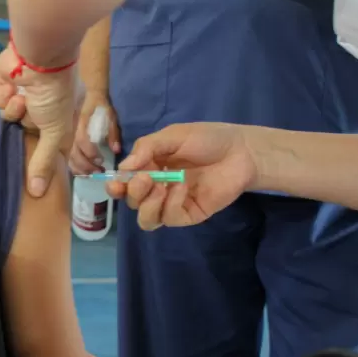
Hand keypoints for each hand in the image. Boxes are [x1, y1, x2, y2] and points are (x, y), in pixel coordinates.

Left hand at [0, 45, 78, 196]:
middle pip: (22, 132)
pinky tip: (11, 87)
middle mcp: (40, 105)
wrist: (39, 55)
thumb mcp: (56, 132)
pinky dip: (2, 96)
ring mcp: (20, 94)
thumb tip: (36, 193)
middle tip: (27, 123)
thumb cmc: (56, 94)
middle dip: (24, 127)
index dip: (40, 151)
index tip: (34, 160)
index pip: (48, 142)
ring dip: (13, 110)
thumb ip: (44, 162)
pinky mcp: (1, 84)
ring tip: (22, 98)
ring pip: (6, 118)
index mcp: (60, 114)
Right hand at [69, 90, 120, 174]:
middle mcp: (70, 131)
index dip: (90, 152)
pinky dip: (72, 166)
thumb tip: (116, 150)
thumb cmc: (99, 106)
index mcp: (80, 123)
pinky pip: (65, 156)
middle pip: (73, 152)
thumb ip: (112, 133)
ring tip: (90, 174)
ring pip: (68, 157)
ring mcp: (65, 136)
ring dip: (79, 168)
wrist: (87, 94)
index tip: (101, 160)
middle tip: (98, 171)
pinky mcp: (64, 140)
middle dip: (86, 165)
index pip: (82, 140)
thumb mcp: (110, 116)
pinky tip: (81, 172)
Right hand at [108, 123, 259, 230]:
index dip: (116, 187)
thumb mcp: (172, 136)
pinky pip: (169, 218)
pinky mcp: (189, 214)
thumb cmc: (207, 139)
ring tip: (161, 186)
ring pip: (146, 220)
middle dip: (133, 192)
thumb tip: (124, 168)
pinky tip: (181, 187)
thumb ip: (146, 149)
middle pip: (132, 202)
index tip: (116, 183)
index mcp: (149, 168)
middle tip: (146, 178)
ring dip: (147, 205)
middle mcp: (157, 188)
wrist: (241, 150)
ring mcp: (172, 204)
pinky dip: (170, 204)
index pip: (125, 184)